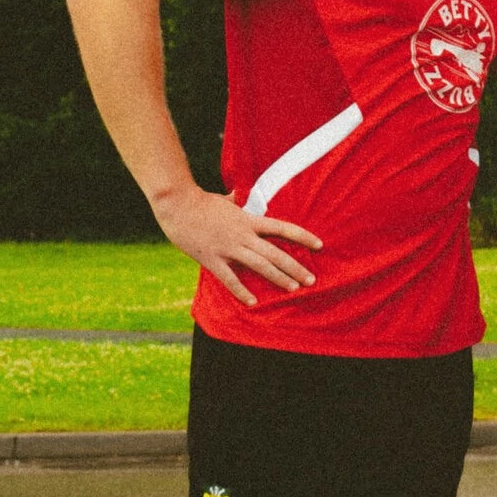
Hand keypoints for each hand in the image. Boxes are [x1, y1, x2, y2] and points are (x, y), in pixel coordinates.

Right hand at [154, 182, 320, 305]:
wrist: (176, 204)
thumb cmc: (200, 201)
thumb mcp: (224, 200)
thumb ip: (235, 201)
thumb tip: (238, 194)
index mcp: (249, 220)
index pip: (283, 228)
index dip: (303, 236)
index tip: (320, 245)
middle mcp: (243, 235)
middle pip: (276, 253)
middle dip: (295, 267)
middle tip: (311, 280)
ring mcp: (228, 248)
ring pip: (260, 266)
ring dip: (279, 278)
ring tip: (294, 288)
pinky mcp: (212, 259)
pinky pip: (230, 278)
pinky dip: (241, 291)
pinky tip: (253, 302)